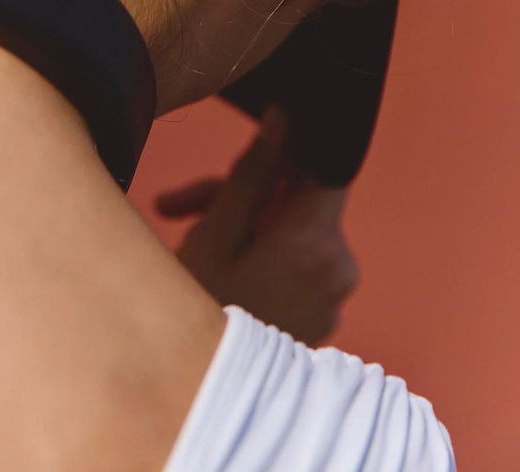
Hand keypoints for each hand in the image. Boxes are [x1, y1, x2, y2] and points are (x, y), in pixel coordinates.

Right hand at [154, 108, 359, 346]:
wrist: (195, 401)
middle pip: (296, 201)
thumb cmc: (201, 315)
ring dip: (240, 225)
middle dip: (241, 194)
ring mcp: (332, 299)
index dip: (291, 152)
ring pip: (290, 233)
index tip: (253, 150)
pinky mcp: (320, 317)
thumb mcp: (216, 235)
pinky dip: (257, 256)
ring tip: (181, 235)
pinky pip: (294, 266)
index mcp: (318, 244)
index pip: (327, 169)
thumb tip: (282, 119)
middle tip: (181, 205)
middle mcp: (339, 270)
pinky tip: (210, 266)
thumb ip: (255, 173)